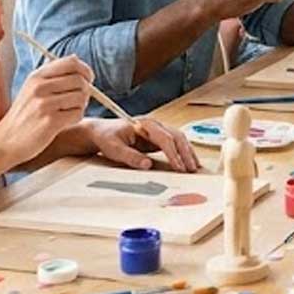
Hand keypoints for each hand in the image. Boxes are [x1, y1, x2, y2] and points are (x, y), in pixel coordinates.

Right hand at [0, 58, 93, 166]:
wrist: (5, 141)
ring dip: (81, 106)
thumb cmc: (23, 115)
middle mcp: (40, 87)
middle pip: (80, 80)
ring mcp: (44, 104)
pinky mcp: (50, 122)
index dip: (85, 70)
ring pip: (81, 97)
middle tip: (78, 101)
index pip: (71, 62)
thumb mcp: (31, 89)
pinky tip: (64, 122)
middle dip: (85, 91)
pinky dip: (76, 118)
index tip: (87, 80)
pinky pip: (78, 114)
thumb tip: (77, 59)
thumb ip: (52, 75)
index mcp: (37, 76)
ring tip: (69, 112)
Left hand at [86, 115, 200, 171]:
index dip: (173, 154)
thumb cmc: (106, 137)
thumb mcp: (113, 149)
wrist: (100, 131)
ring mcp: (157, 130)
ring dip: (188, 152)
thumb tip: (148, 165)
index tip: (178, 167)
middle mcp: (154, 125)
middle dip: (186, 153)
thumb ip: (130, 156)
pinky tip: (187, 162)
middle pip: (177, 136)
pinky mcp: (157, 138)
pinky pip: (174, 143)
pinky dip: (183, 152)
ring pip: (179, 138)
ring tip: (194, 167)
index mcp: (144, 124)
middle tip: (191, 169)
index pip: (164, 138)